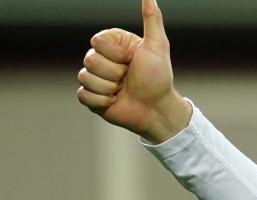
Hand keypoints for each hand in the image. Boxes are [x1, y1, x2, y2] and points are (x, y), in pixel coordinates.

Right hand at [76, 0, 191, 142]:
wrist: (158, 110)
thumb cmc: (159, 78)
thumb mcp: (157, 46)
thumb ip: (152, 19)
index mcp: (113, 45)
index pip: (96, 42)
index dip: (116, 54)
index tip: (133, 61)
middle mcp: (102, 59)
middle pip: (89, 60)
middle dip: (114, 73)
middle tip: (128, 79)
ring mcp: (95, 78)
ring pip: (85, 77)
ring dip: (109, 88)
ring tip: (123, 91)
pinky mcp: (91, 97)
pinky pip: (83, 95)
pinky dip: (101, 101)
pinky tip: (115, 101)